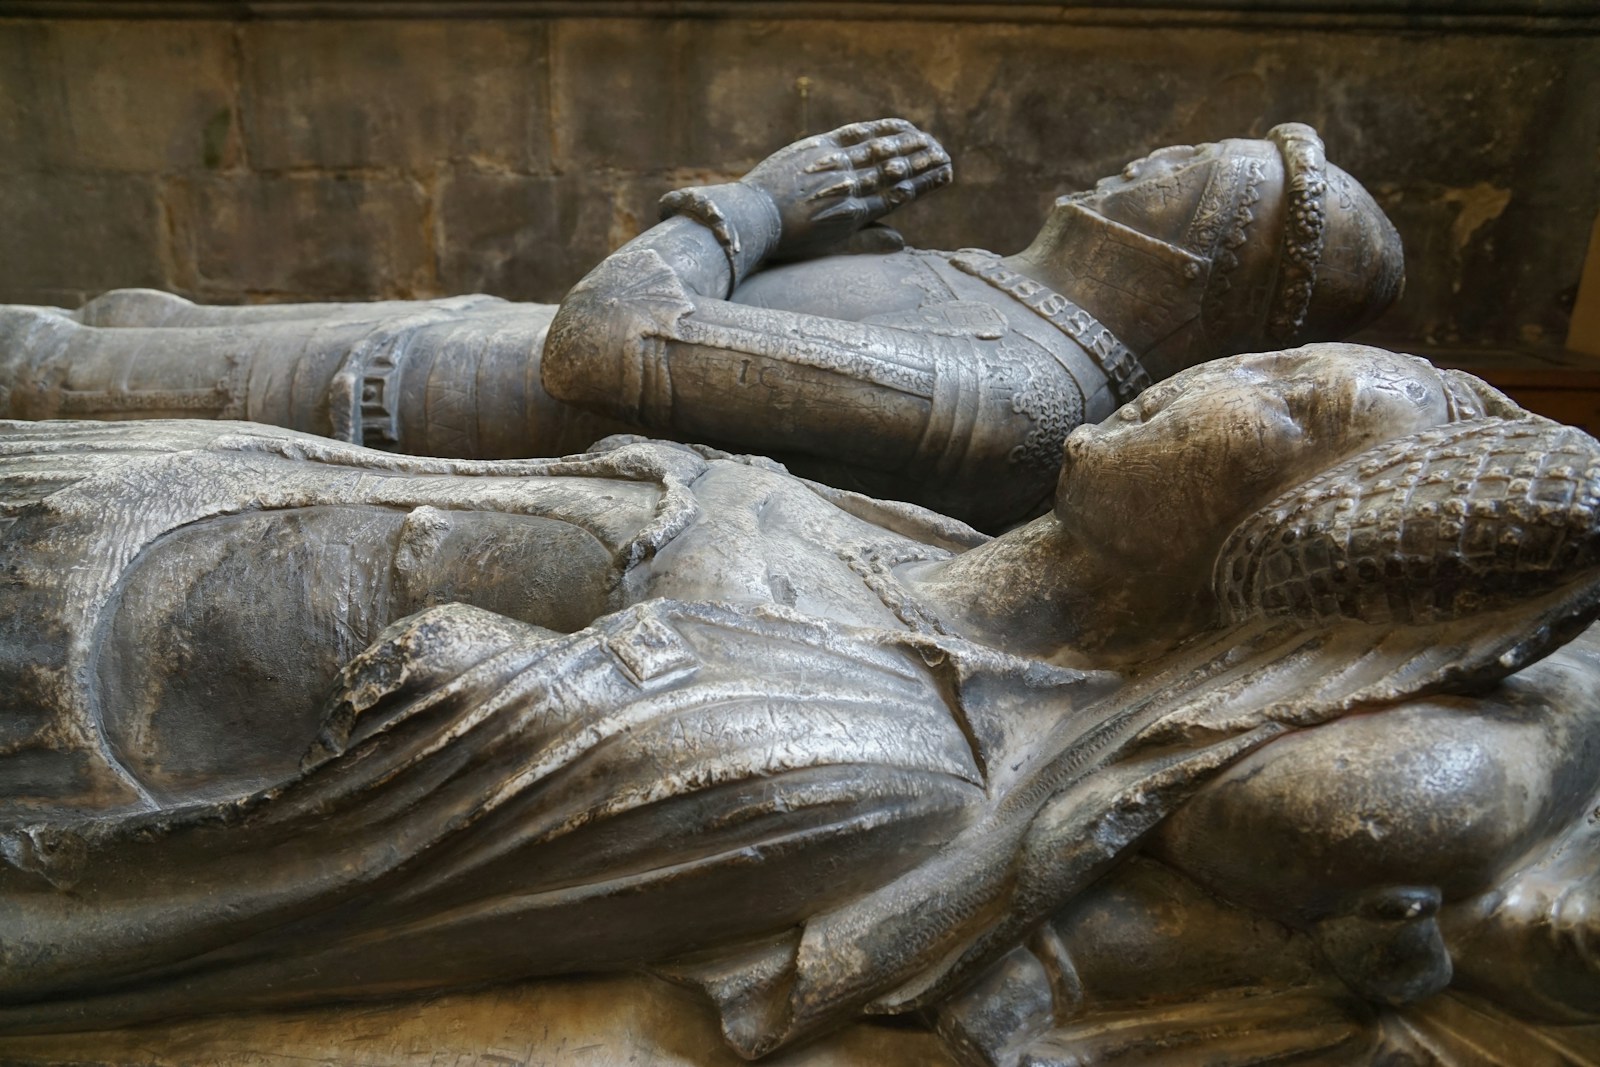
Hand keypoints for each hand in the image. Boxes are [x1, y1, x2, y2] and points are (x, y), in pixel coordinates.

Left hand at [740, 118, 952, 259]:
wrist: (752, 220)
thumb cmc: (789, 240)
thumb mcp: (830, 249)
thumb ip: (867, 243)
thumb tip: (902, 241)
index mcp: (855, 216)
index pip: (900, 195)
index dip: (926, 183)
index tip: (946, 174)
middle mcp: (849, 189)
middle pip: (897, 171)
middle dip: (925, 162)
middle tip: (946, 155)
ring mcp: (834, 166)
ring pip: (882, 151)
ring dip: (911, 144)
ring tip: (931, 140)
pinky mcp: (818, 146)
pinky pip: (857, 134)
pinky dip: (882, 128)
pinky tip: (901, 126)